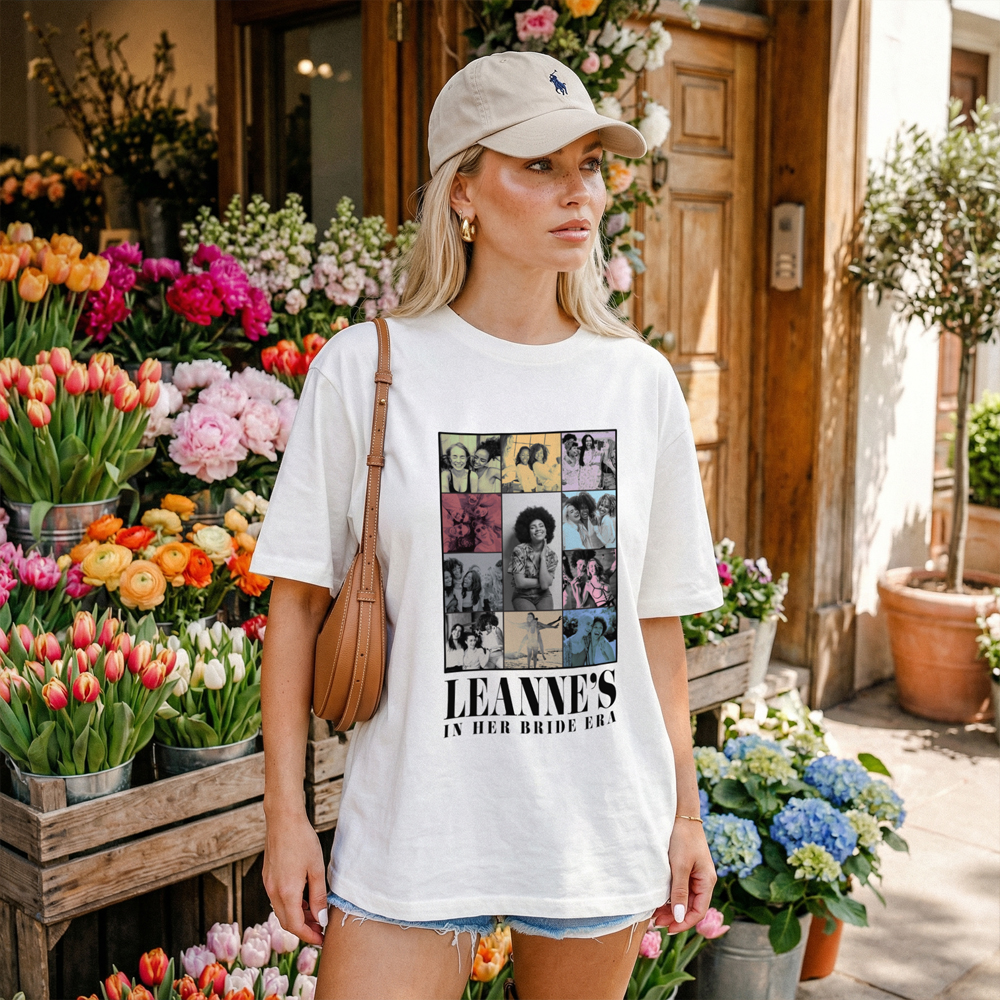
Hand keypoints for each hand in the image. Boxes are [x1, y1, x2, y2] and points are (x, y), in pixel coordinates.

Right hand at [262, 807, 326, 945]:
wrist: (283, 819)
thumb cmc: (302, 840)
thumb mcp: (315, 869)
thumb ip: (318, 896)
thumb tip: (321, 918)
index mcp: (286, 892)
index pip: (296, 926)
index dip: (309, 936)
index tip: (322, 939)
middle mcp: (273, 891)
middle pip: (287, 922)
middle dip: (304, 929)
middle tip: (321, 928)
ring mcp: (268, 884)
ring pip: (281, 911)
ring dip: (297, 917)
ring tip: (316, 914)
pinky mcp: (267, 877)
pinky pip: (278, 899)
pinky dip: (291, 905)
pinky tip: (304, 899)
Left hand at [653, 818, 716, 933]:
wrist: (681, 814)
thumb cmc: (682, 838)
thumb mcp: (680, 866)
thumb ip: (679, 892)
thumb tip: (678, 917)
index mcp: (707, 881)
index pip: (698, 911)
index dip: (683, 922)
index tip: (667, 929)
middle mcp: (703, 881)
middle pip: (691, 907)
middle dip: (674, 916)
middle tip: (656, 922)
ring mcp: (695, 875)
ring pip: (684, 899)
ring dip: (671, 907)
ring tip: (654, 913)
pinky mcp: (686, 869)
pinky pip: (680, 889)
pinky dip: (670, 896)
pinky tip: (658, 899)